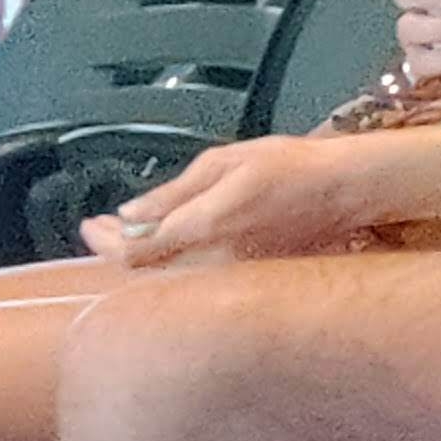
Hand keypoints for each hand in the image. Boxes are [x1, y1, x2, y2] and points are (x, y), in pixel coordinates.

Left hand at [84, 132, 413, 269]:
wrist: (349, 189)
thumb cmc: (292, 166)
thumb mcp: (226, 161)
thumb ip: (174, 192)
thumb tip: (131, 214)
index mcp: (204, 226)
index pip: (136, 250)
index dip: (106, 241)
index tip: (91, 223)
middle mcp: (214, 260)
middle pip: (147, 271)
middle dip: (118, 249)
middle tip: (103, 228)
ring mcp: (232, 274)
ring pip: (169, 277)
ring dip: (144, 258)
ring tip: (130, 235)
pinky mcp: (249, 278)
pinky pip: (195, 278)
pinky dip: (173, 263)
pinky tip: (169, 246)